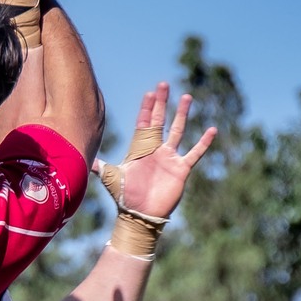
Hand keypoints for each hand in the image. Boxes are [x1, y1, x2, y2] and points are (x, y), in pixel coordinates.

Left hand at [114, 84, 217, 221]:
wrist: (140, 215)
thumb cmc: (126, 198)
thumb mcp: (112, 179)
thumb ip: (102, 167)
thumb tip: (88, 160)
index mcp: (140, 149)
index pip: (143, 123)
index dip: (146, 109)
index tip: (150, 93)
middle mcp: (155, 150)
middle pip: (160, 121)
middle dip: (162, 103)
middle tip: (164, 85)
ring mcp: (169, 158)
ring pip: (178, 130)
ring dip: (182, 114)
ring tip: (187, 96)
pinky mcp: (181, 169)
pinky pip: (195, 153)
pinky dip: (204, 142)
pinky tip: (212, 130)